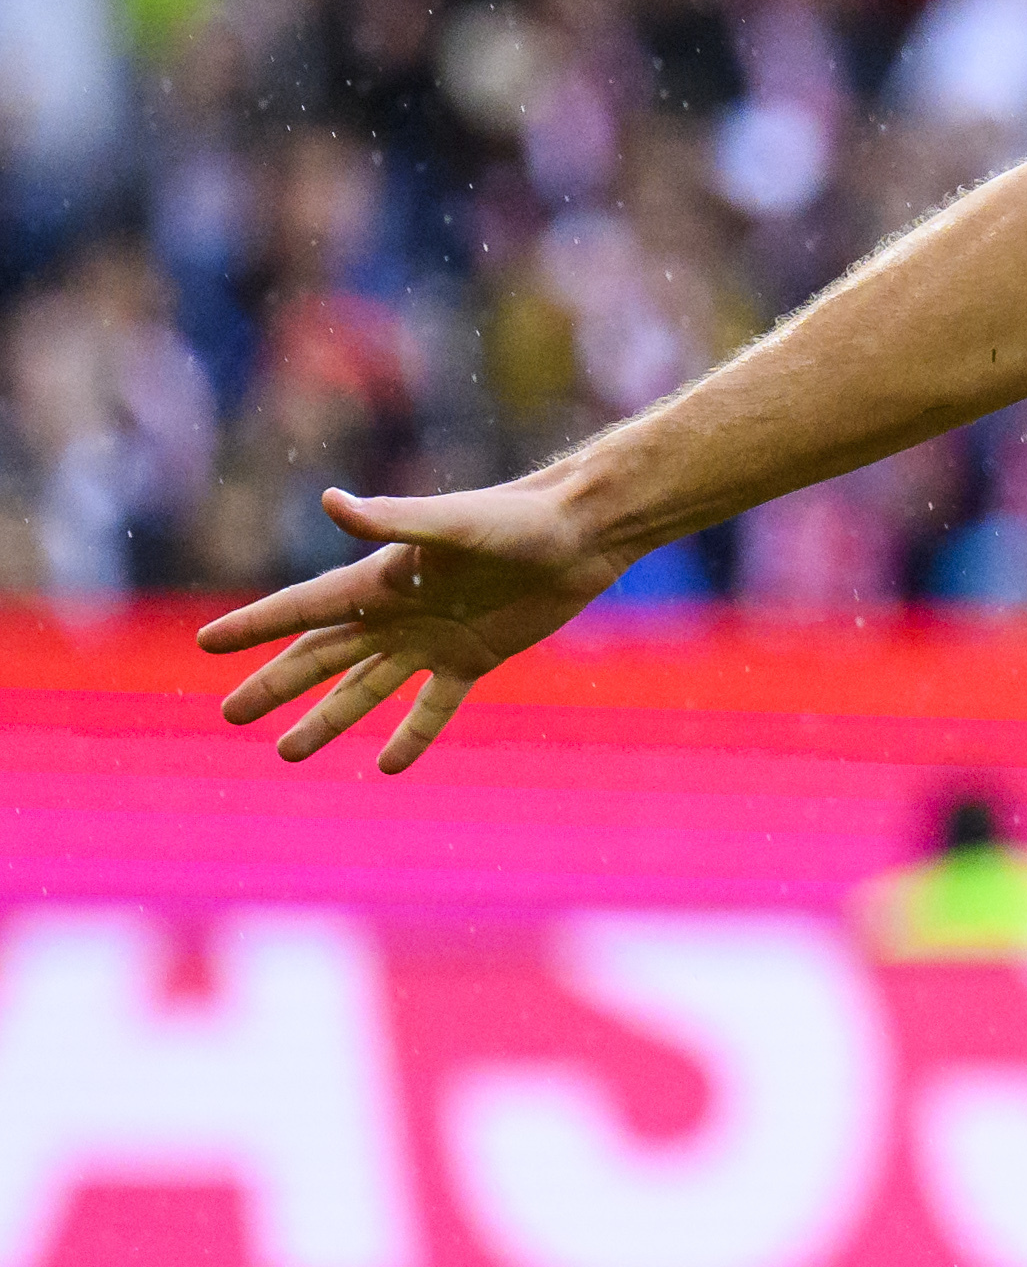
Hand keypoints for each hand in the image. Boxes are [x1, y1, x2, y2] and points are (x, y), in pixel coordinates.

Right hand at [199, 481, 627, 773]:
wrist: (579, 533)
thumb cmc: (516, 519)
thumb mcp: (452, 523)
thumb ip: (393, 518)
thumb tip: (330, 501)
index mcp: (381, 579)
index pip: (304, 608)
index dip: (255, 626)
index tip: (207, 644)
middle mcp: (398, 611)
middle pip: (323, 656)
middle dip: (275, 685)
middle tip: (229, 714)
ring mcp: (433, 638)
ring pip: (367, 688)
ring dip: (328, 719)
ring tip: (287, 752)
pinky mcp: (473, 657)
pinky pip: (434, 706)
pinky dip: (411, 735)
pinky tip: (386, 766)